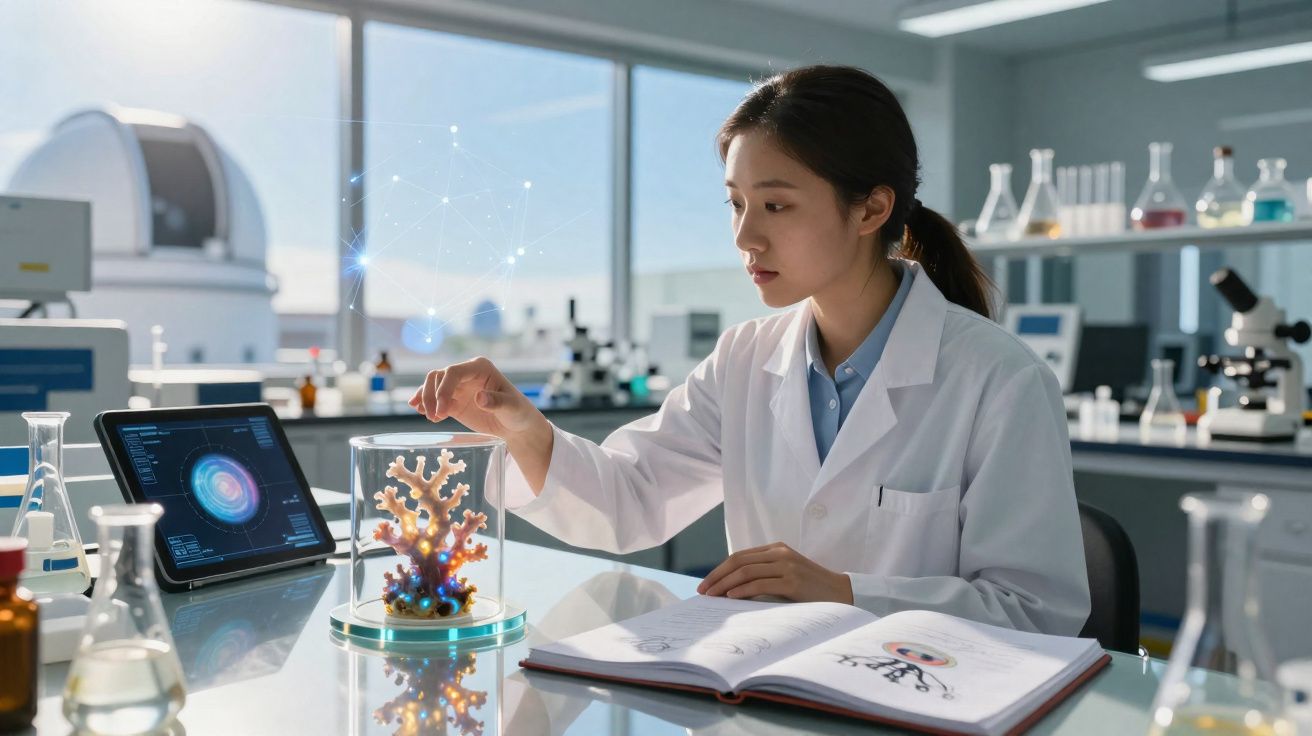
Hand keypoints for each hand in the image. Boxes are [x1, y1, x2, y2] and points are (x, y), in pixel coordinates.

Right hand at [408, 357, 541, 439]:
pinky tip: (421, 412)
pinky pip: (434, 398)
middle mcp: (466, 373)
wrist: (515, 425)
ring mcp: (458, 387)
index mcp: (480, 367)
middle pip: (438, 376)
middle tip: (434, 417)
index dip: (444, 388)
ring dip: (426, 400)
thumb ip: (496, 402)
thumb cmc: (517, 412)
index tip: (442, 409)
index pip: (454, 371)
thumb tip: (480, 396)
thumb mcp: (511, 407)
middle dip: (431, 395)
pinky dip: (425, 403)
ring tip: (430, 417)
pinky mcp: (453, 400)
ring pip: (432, 385)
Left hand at [696, 542, 853, 604]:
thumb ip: (764, 575)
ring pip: (746, 571)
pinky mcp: (792, 581)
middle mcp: (780, 553)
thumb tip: (731, 589)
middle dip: (717, 576)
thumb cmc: (810, 590)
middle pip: (738, 561)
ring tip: (712, 596)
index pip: (740, 556)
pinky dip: (742, 590)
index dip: (720, 570)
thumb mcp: (785, 576)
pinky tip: (731, 598)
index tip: (706, 584)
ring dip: (725, 584)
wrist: (841, 594)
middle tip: (702, 591)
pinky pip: (760, 584)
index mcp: (776, 549)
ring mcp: (786, 566)